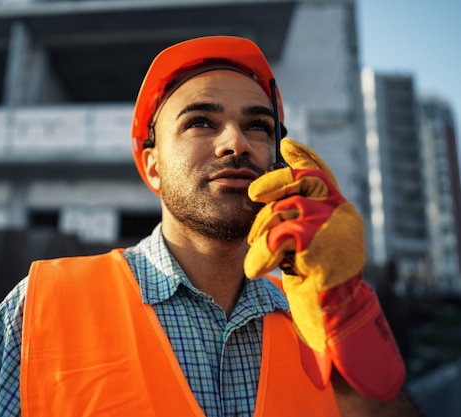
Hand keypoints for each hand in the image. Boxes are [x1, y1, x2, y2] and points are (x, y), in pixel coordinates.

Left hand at [244, 138, 404, 400]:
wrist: (332, 317)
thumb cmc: (313, 280)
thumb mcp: (304, 243)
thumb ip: (295, 217)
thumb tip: (267, 194)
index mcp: (338, 210)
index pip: (322, 172)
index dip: (305, 156)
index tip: (287, 143)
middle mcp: (342, 213)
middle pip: (304, 180)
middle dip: (274, 182)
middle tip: (253, 193)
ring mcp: (335, 228)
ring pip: (287, 209)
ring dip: (263, 229)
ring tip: (257, 251)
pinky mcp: (322, 248)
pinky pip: (280, 237)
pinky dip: (263, 253)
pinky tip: (256, 269)